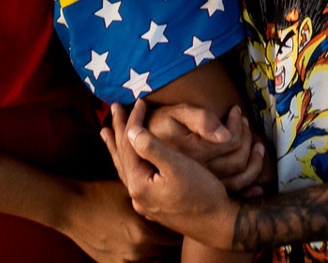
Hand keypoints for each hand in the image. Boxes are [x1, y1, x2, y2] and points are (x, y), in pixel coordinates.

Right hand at [57, 179, 178, 262]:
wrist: (71, 207)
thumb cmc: (101, 194)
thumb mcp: (131, 193)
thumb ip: (152, 201)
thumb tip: (172, 200)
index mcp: (144, 233)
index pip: (174, 237)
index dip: (175, 226)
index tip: (174, 218)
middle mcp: (137, 251)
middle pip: (165, 250)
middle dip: (165, 238)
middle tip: (162, 226)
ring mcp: (125, 261)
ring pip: (153, 259)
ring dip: (154, 250)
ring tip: (148, 234)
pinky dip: (138, 256)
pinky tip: (134, 241)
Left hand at [101, 101, 238, 249]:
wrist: (220, 225)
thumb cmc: (203, 193)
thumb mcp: (178, 166)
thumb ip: (152, 148)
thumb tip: (131, 131)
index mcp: (139, 184)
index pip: (129, 146)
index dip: (133, 121)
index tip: (140, 102)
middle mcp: (137, 196)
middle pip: (122, 157)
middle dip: (119, 131)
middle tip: (114, 109)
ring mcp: (145, 203)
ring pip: (126, 169)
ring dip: (118, 148)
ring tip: (107, 133)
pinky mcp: (155, 207)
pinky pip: (135, 179)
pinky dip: (129, 163)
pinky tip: (128, 163)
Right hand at [148, 103, 266, 194]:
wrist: (140, 144)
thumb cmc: (160, 124)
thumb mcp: (176, 114)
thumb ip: (201, 119)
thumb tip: (226, 136)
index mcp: (193, 154)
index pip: (231, 141)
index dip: (238, 125)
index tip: (236, 111)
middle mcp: (198, 174)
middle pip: (238, 158)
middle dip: (246, 137)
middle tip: (244, 121)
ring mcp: (201, 186)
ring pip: (239, 175)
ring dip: (253, 159)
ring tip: (253, 141)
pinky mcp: (203, 193)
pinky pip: (235, 190)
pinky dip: (250, 181)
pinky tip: (257, 173)